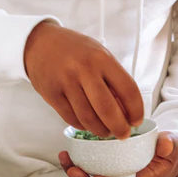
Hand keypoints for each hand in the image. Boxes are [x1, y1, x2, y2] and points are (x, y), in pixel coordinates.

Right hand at [24, 20, 143, 138]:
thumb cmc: (75, 50)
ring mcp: (66, 82)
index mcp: (102, 58)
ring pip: (88, 118)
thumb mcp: (99, 54)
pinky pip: (71, 118)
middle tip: (123, 134)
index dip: (136, 110)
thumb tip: (127, 110)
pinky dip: (83, 126)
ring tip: (106, 131)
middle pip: (107, 109)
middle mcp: (84, 70)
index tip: (136, 120)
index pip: (128, 89)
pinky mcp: (51, 94)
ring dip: (101, 130)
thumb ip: (113, 78)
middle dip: (119, 127)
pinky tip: (88, 124)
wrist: (41, 42)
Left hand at [59, 132, 177, 176]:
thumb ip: (170, 145)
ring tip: (66, 162)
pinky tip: (67, 155)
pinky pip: (90, 175)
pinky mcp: (107, 172)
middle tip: (74, 171)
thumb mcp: (174, 146)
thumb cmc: (168, 152)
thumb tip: (164, 144)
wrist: (164, 153)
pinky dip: (77, 167)